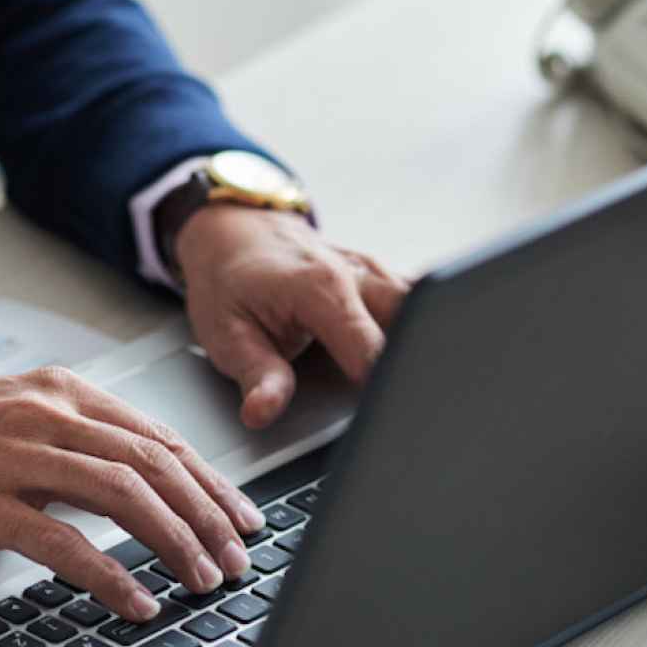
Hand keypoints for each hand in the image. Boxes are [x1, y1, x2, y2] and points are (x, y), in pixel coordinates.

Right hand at [0, 367, 264, 620]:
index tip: (239, 514)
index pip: (157, 434)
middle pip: (155, 463)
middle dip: (209, 514)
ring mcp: (15, 457)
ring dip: (176, 542)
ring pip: (125, 496)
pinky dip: (111, 576)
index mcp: (56, 391)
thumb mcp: (4, 413)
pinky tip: (136, 601)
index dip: (209, 479)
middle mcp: (45, 414)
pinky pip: (65, 544)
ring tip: (203, 579)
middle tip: (239, 555)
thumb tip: (130, 476)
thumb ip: (66, 436)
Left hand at [176, 206, 410, 427]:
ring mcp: (374, 271)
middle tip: (400, 402)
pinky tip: (409, 351)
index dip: (379, 388)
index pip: (371, 350)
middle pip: (413, 322)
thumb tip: (263, 412)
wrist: (230, 231)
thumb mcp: (227, 335)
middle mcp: (357, 275)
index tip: (380, 415)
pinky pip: (413, 300)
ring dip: (418, 341)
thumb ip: (257, 376)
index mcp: (321, 289)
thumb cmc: (227, 280)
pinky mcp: (380, 276)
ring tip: (405, 379)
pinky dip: (416, 325)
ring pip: (420, 307)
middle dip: (413, 363)